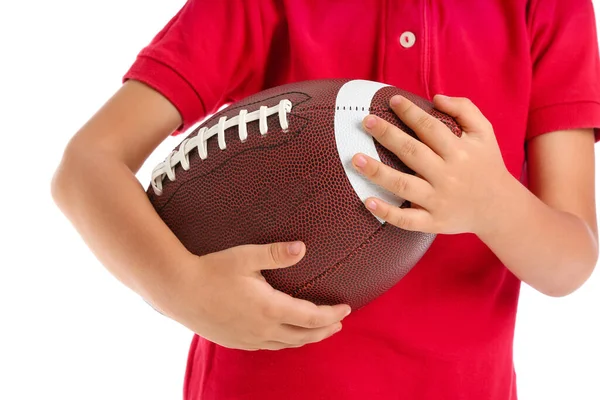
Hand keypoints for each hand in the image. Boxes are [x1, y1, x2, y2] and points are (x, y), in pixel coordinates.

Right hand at [154, 241, 350, 350]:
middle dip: (324, 330)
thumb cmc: (211, 269)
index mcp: (270, 308)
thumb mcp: (245, 256)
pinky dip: (284, 342)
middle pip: (303, 336)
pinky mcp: (235, 341)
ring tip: (316, 332)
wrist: (177, 290)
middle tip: (338, 324)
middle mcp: (262, 329)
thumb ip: (276, 253)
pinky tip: (283, 335)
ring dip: (305, 338)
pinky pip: (268, 346)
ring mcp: (248, 339)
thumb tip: (303, 248)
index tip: (346, 309)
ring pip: (286, 344)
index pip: (311, 317)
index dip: (331, 314)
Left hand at [352, 94, 511, 235]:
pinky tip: (367, 201)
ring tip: (355, 159)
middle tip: (366, 121)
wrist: (499, 208)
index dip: (410, 112)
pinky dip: (387, 212)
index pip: (430, 128)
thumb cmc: (487, 165)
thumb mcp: (485, 132)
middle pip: (412, 153)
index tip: (392, 101)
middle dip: (388, 135)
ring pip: (404, 185)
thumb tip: (436, 98)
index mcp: (459, 151)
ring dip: (377, 172)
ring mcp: (438, 200)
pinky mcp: (433, 221)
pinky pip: (406, 219)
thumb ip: (465, 109)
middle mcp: (447, 175)